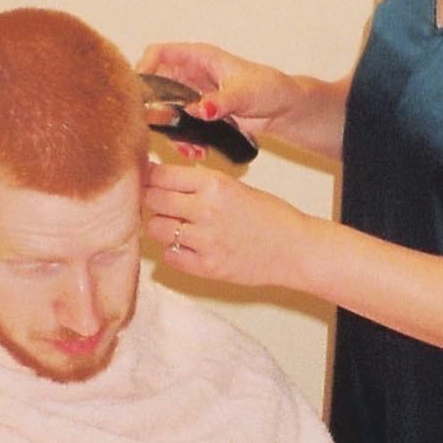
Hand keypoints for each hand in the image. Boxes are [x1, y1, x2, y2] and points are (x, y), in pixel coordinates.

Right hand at [137, 42, 299, 143]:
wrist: (283, 109)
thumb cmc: (269, 88)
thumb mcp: (246, 93)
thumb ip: (222, 101)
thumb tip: (201, 109)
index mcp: (200, 57)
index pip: (160, 53)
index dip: (146, 67)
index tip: (143, 93)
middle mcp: (192, 75)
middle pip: (157, 87)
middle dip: (157, 110)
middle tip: (163, 130)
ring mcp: (194, 96)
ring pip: (168, 112)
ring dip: (173, 132)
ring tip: (190, 149)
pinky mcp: (200, 116)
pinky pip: (182, 128)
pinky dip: (186, 142)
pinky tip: (198, 152)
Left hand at [144, 161, 313, 290]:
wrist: (295, 249)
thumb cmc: (270, 217)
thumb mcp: (234, 187)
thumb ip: (199, 184)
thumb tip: (160, 179)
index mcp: (215, 183)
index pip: (161, 175)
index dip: (150, 177)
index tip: (148, 179)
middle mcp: (206, 209)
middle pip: (152, 200)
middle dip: (152, 200)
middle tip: (162, 204)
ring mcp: (205, 240)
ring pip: (156, 228)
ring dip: (162, 226)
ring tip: (179, 226)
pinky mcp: (206, 267)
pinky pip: (169, 256)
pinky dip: (174, 251)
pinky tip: (189, 246)